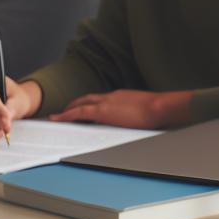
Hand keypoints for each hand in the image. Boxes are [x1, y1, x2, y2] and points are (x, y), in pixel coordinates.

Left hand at [49, 89, 182, 128]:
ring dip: (69, 109)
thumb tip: (137, 122)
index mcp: (121, 96)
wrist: (159, 107)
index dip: (91, 102)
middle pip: (88, 98)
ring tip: (59, 116)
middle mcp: (111, 97)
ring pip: (81, 103)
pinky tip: (58, 118)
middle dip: (75, 104)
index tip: (85, 107)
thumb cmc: (158, 110)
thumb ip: (136, 114)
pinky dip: (67, 114)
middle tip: (65, 110)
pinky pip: (78, 112)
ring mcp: (106, 102)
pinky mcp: (102, 111)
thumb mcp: (145, 110)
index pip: (101, 99)